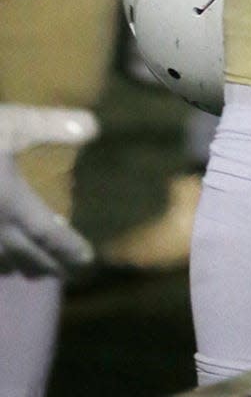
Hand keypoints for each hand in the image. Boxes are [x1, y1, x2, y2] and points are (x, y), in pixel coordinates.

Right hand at [0, 107, 97, 275]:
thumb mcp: (13, 123)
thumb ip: (52, 126)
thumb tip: (95, 127)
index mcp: (12, 204)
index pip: (48, 235)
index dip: (69, 249)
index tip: (87, 259)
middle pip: (27, 257)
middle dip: (49, 266)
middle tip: (69, 273)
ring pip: (0, 263)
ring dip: (21, 267)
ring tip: (34, 269)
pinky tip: (0, 259)